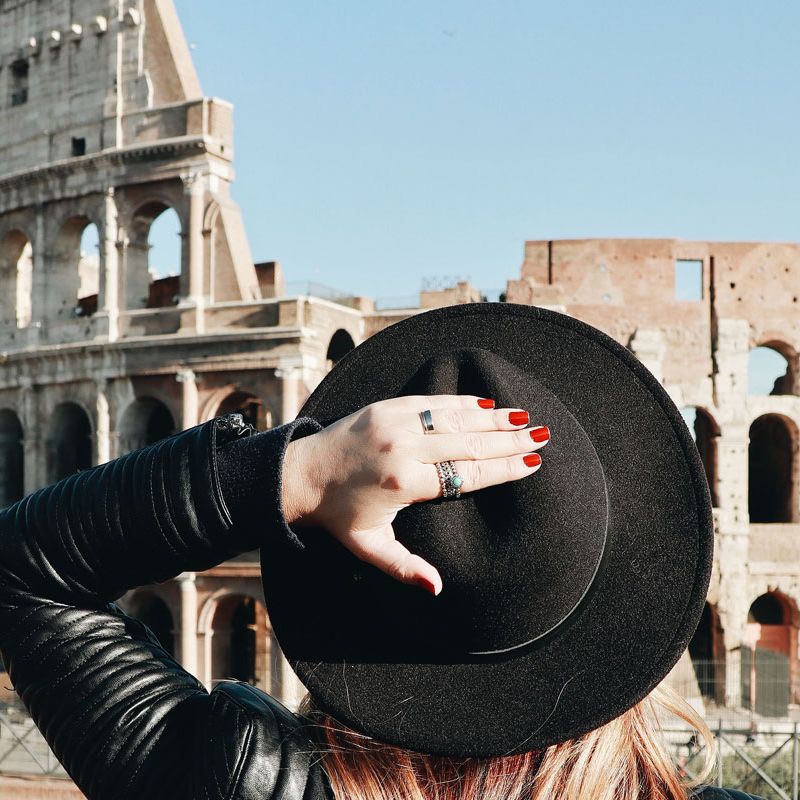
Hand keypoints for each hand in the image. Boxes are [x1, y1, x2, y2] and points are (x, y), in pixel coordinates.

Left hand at [282, 395, 547, 594]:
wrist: (300, 474)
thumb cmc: (337, 515)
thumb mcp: (368, 547)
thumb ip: (404, 567)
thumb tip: (436, 590)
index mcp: (405, 482)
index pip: (466, 474)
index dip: (502, 469)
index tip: (530, 463)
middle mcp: (404, 447)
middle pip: (468, 443)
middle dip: (508, 440)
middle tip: (541, 436)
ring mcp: (396, 422)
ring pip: (454, 418)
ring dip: (492, 417)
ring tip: (524, 417)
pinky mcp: (386, 406)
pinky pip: (432, 401)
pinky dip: (461, 402)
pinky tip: (485, 403)